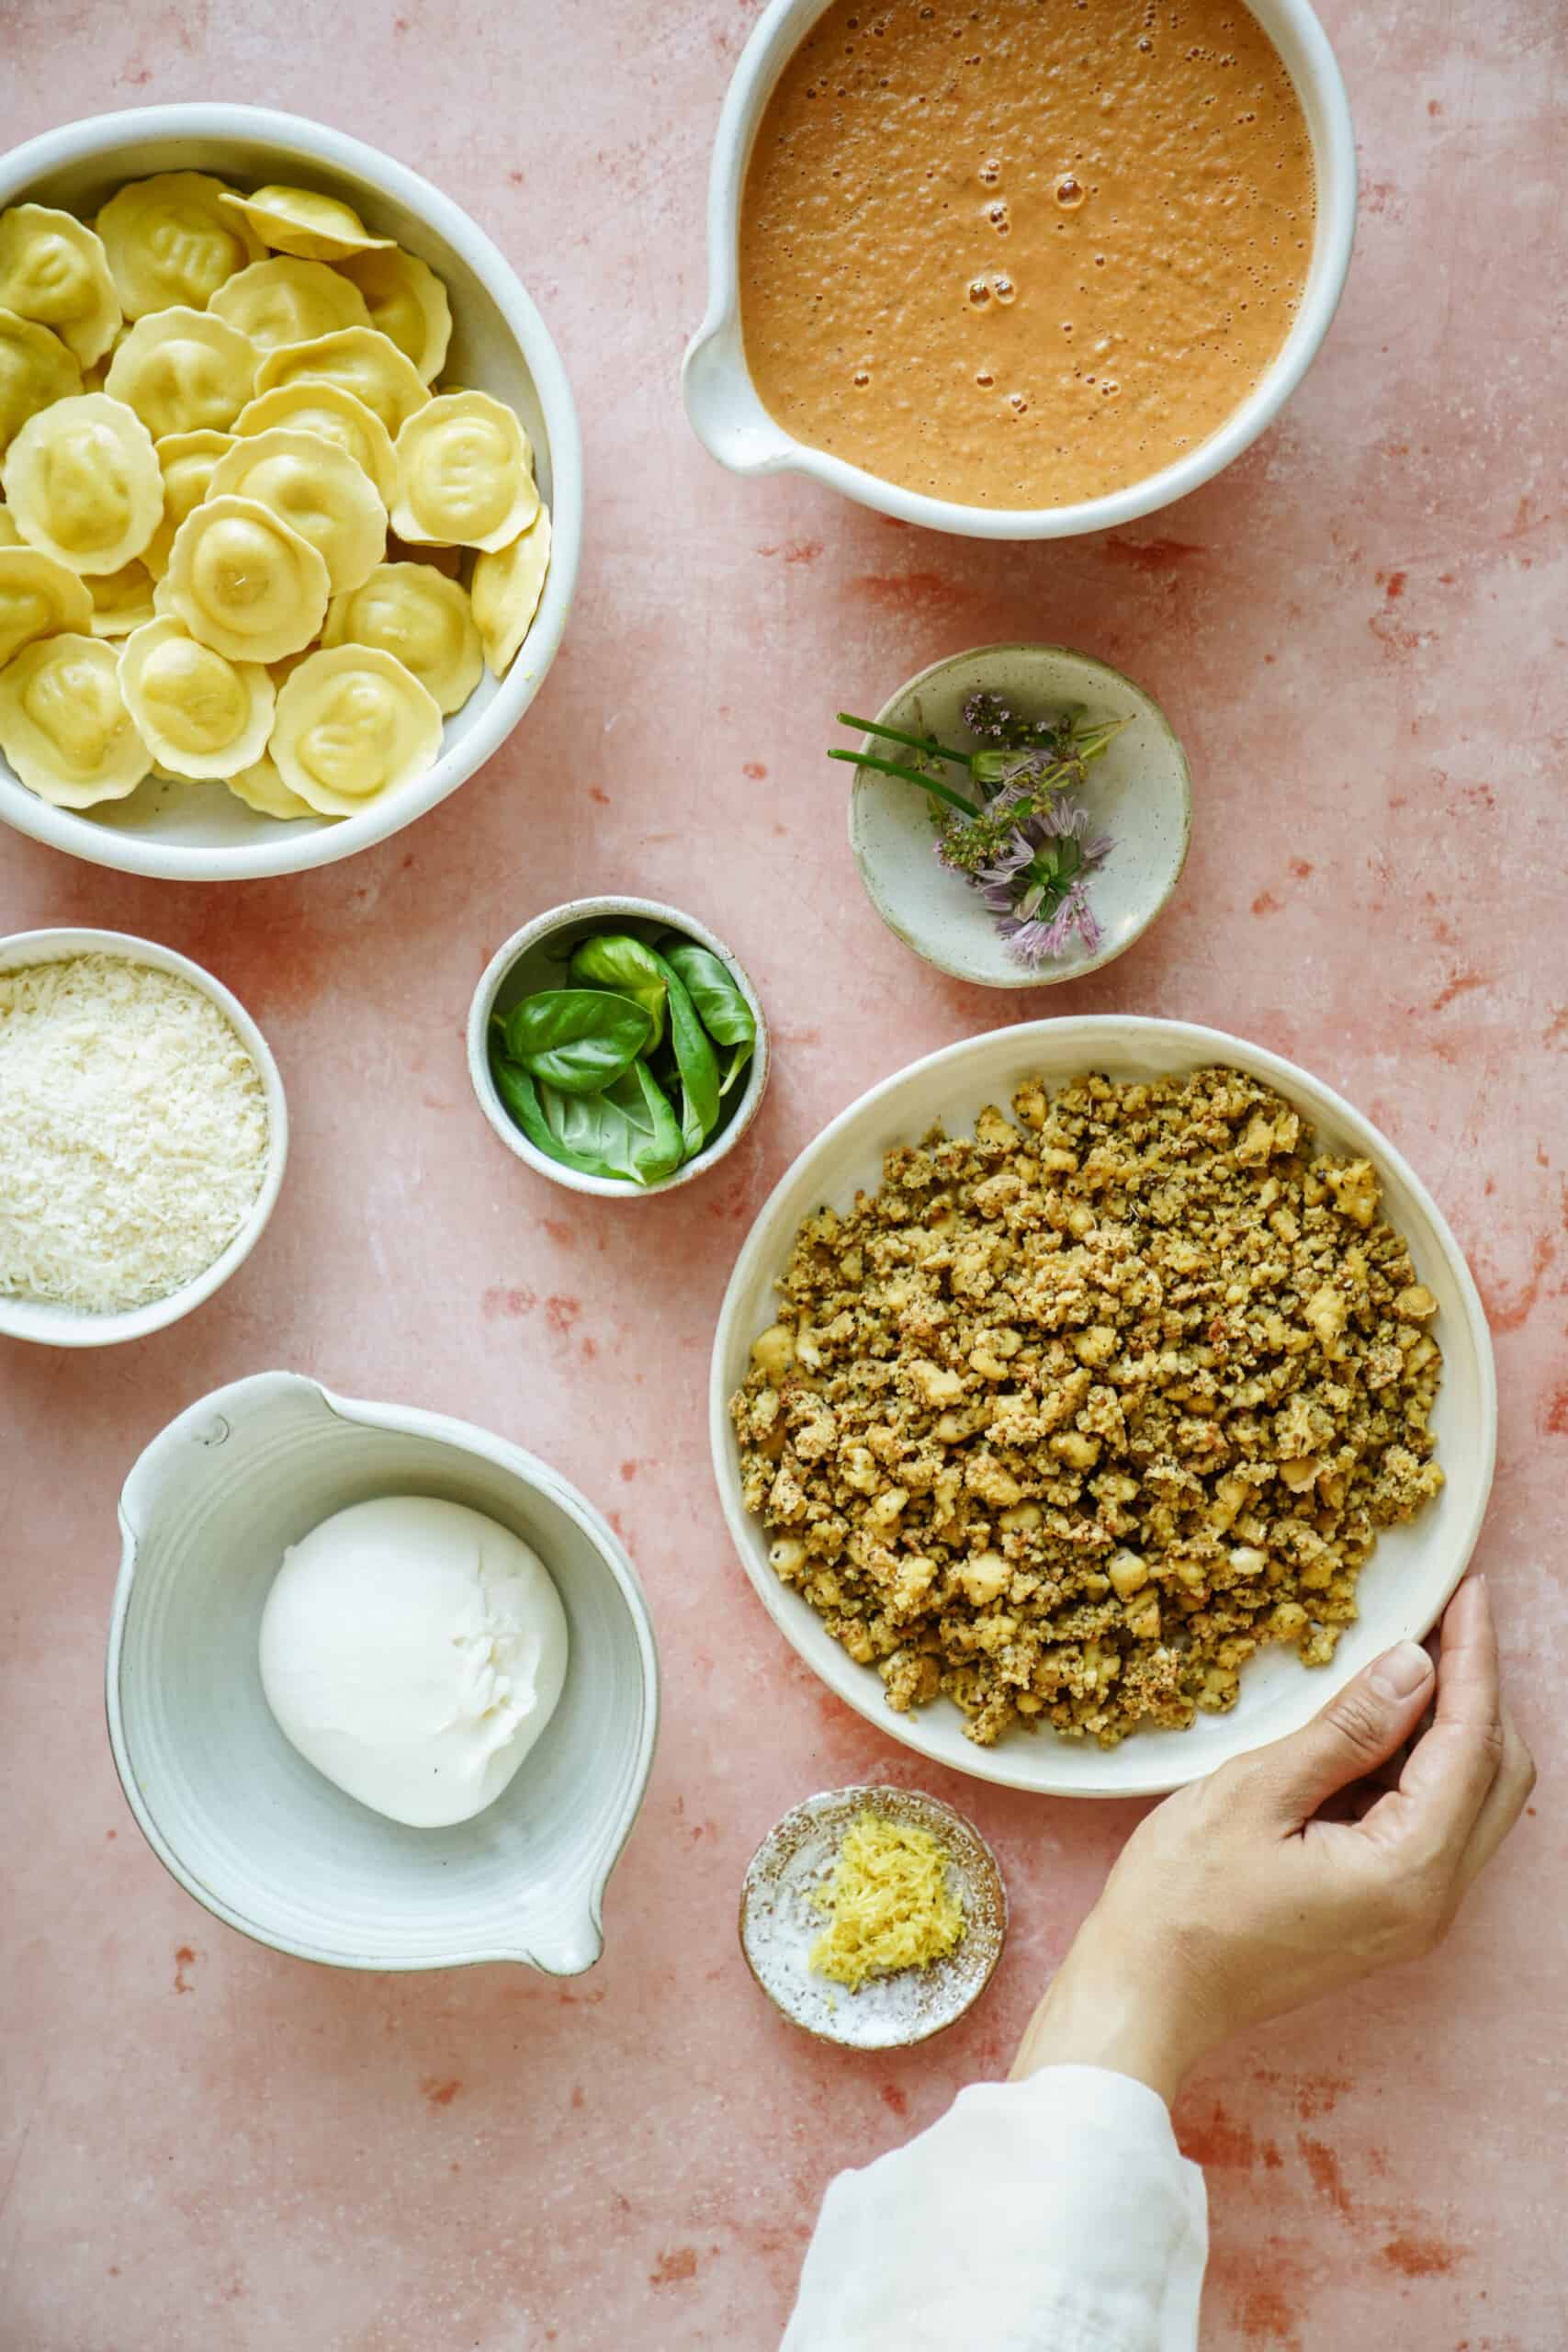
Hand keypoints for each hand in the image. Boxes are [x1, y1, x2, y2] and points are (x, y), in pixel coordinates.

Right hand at [1011, 1578, 1534, 2104]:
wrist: (1145, 1999)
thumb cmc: (1179, 1903)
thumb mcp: (1254, 1792)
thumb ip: (1345, 1730)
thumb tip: (1416, 1667)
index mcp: (1406, 1873)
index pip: (1471, 1744)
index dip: (1475, 1660)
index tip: (1469, 1592)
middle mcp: (1432, 1903)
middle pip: (1496, 1777)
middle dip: (1477, 1692)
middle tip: (1445, 1618)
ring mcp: (1413, 1917)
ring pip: (1471, 1803)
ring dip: (1450, 1730)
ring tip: (1407, 1659)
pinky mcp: (1386, 1917)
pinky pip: (1431, 1829)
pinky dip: (1420, 1770)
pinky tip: (1376, 1726)